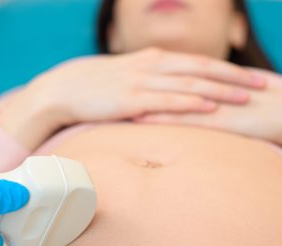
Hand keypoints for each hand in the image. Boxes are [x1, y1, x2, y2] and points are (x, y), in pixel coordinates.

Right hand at [0, 48, 265, 149]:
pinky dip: (190, 101)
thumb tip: (163, 94)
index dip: (225, 68)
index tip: (249, 76)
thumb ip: (146, 84)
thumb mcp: (124, 79)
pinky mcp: (130, 99)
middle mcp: (150, 66)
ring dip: (219, 89)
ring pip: (189, 82)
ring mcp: (141, 82)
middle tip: (262, 85)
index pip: (195, 62)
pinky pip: (166, 99)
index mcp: (150, 60)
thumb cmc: (92, 87)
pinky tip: (209, 106)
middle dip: (234, 76)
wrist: (61, 90)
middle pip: (201, 68)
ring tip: (247, 96)